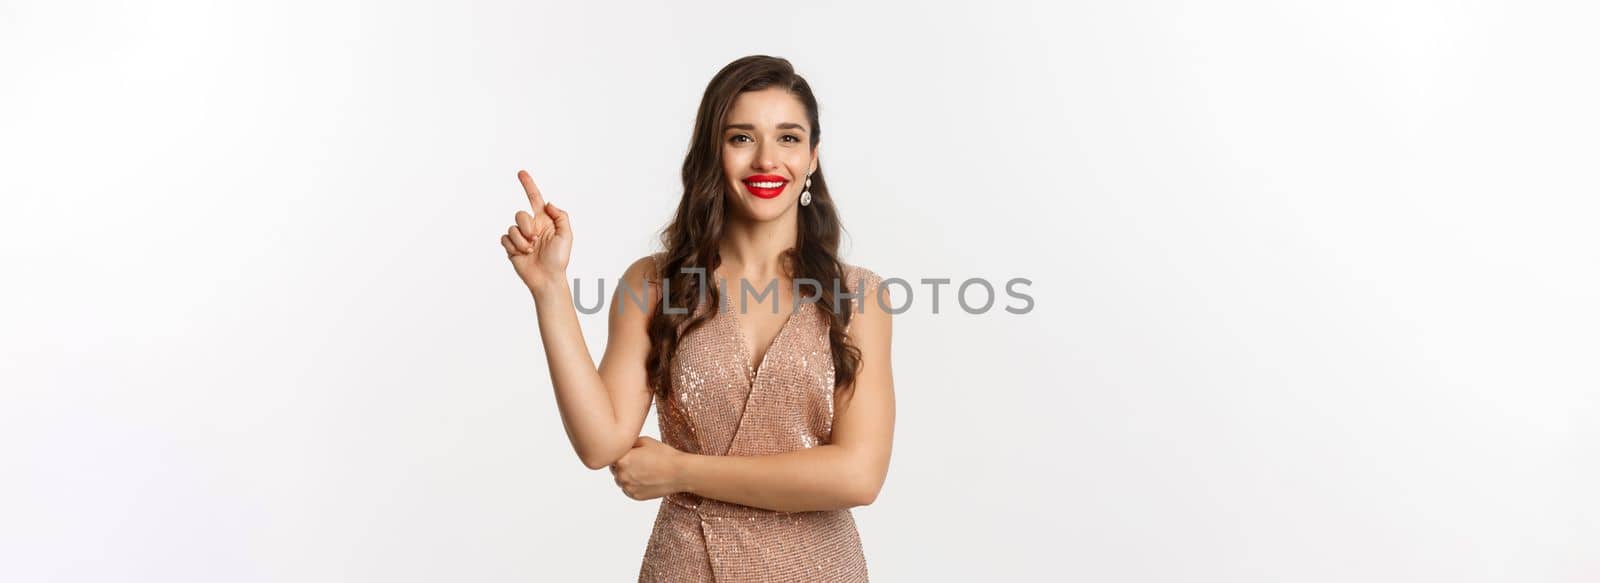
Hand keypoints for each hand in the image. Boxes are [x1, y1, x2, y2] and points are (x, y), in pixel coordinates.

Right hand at [499, 169, 571, 294]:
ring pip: (512, 228)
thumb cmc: (559, 258)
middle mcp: (531, 226)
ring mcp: (520, 236)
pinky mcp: (511, 246)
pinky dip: (514, 247)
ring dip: (522, 241)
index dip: (528, 185)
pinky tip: (522, 254)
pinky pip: (505, 238)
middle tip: (536, 240)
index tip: (521, 172)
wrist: (548, 278)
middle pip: (520, 214)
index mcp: (544, 220)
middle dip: (527, 226)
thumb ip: (560, 215)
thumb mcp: (566, 235)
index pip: (534, 198)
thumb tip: (547, 203)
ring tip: (531, 250)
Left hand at [609, 436, 686, 500]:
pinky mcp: (635, 496)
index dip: (621, 453)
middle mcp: (621, 475)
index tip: (631, 452)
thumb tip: (621, 446)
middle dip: (623, 465)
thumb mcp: (644, 440)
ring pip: (621, 480)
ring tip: (644, 470)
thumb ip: (628, 444)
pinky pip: (628, 489)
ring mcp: (628, 487)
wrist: (680, 472)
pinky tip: (646, 478)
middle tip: (639, 461)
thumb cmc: (664, 455)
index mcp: (622, 460)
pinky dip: (634, 485)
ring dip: (628, 476)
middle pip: (615, 469)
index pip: (611, 456)